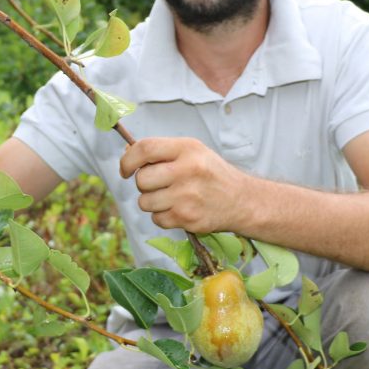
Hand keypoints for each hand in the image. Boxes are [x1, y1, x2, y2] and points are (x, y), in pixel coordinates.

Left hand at [119, 137, 248, 234]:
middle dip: (144, 184)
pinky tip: (179, 209)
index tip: (126, 170)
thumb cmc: (212, 174)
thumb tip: (127, 152)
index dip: (128, 160)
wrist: (242, 200)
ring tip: (171, 197)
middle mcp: (187, 170)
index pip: (144, 149)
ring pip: (145, 202)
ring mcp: (187, 196)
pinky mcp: (187, 218)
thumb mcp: (192, 152)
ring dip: (152, 202)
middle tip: (159, 184)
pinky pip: (157, 219)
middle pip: (141, 180)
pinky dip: (163, 217)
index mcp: (187, 148)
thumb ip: (160, 151)